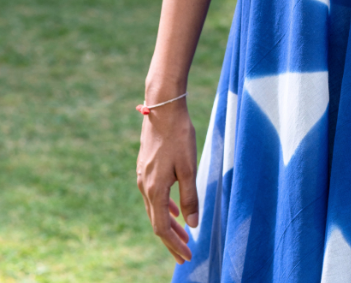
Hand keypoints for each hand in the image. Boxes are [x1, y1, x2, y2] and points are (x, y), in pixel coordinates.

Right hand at [136, 100, 197, 263]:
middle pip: (157, 222)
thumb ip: (190, 196)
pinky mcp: (146, 167)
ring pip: (155, 209)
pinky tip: (176, 210)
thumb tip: (193, 224)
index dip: (174, 245)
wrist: (163, 108)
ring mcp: (143, 176)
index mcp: (154, 189)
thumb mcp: (189, 167)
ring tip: (184, 235)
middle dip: (172, 240)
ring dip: (169, 225)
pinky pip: (154, 195)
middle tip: (186, 254)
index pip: (161, 228)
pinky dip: (165, 207)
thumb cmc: (179, 135)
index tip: (187, 257)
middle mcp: (144, 186)